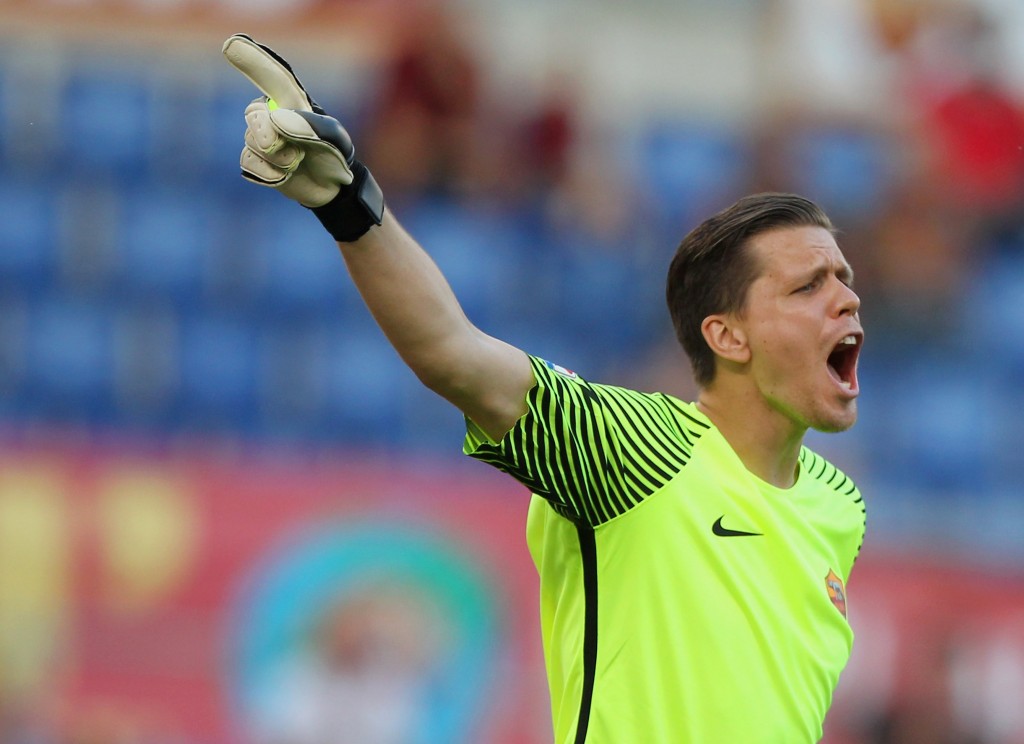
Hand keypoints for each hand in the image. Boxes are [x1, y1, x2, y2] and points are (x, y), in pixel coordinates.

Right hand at [222, 33, 383, 240]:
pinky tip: (285, 175)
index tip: (232, 44)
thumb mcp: (333, 138)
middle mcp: (271, 113)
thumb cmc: (334, 154)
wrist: (331, 187)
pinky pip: (249, 162)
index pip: (272, 77)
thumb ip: (308, 126)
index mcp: (292, 100)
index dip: (253, 60)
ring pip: (252, 142)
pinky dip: (269, 173)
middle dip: (268, 134)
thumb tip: (276, 119)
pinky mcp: (254, 158)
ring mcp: (260, 136)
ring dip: (277, 158)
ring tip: (298, 161)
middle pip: (253, 115)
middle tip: (293, 152)